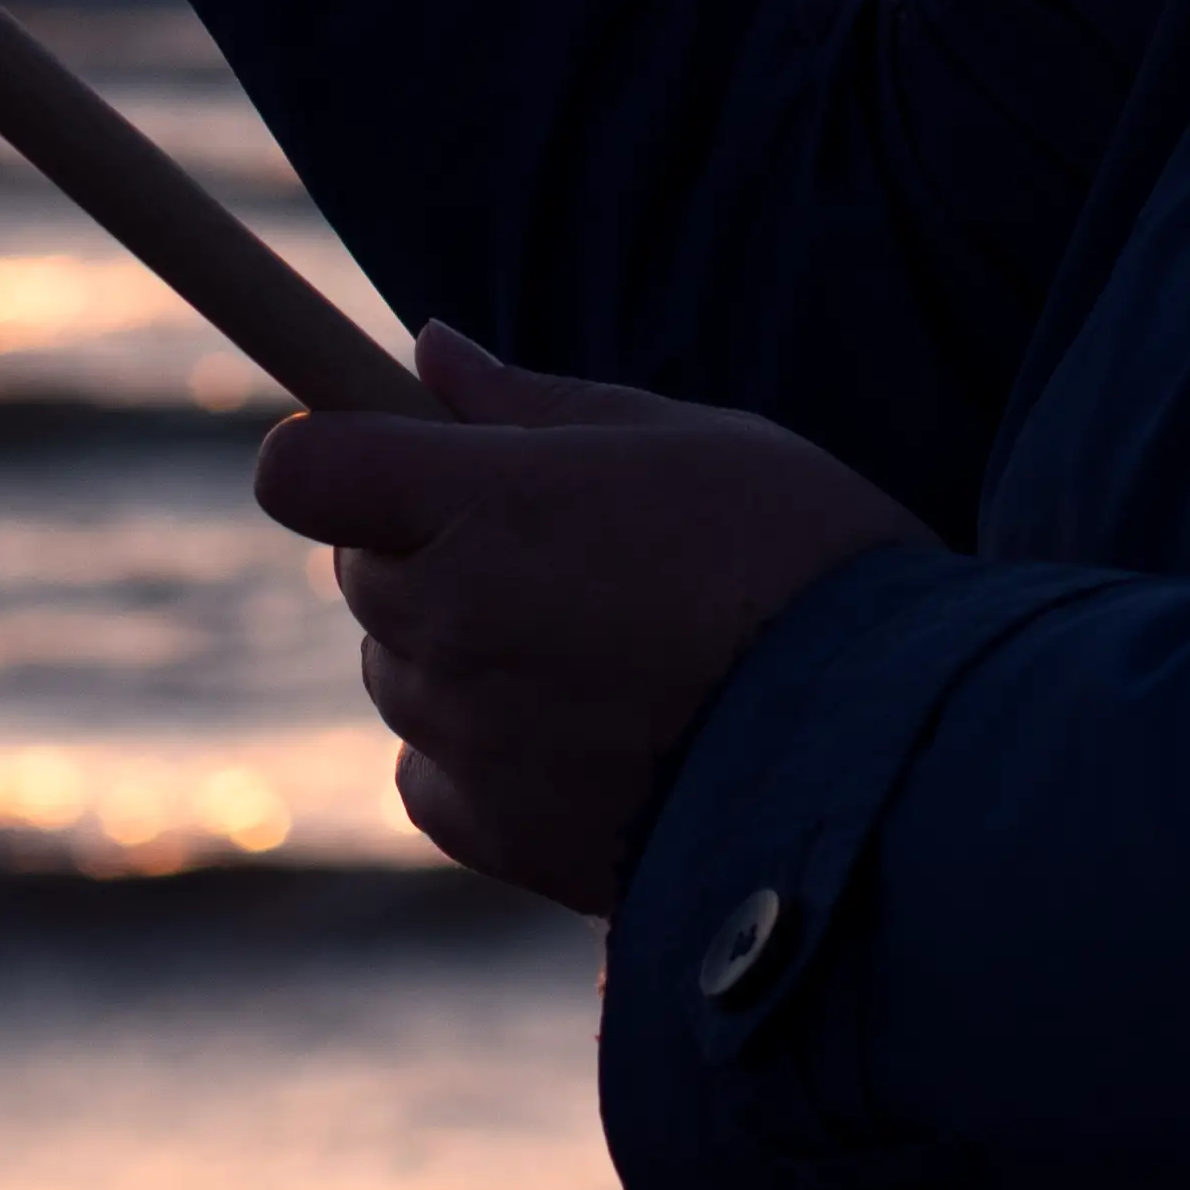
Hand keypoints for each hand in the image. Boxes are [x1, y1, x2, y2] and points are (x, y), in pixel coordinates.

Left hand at [253, 327, 934, 914]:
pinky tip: (584, 727)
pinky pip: (429, 773)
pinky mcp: (497, 835)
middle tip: (561, 543)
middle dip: (429, 543)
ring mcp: (466, 736)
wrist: (886, 751)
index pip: (304, 468)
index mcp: (488, 504)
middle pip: (361, 568)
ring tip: (602, 643)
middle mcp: (451, 623)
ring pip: (398, 669)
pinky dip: (476, 748)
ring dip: (458, 645)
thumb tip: (431, 353)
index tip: (396, 450)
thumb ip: (538, 403)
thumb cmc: (804, 562)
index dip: (335, 450)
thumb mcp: (690, 440)